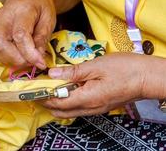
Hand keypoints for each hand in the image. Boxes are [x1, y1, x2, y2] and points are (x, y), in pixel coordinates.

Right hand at [0, 0, 55, 68]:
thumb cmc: (40, 7)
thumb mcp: (48, 20)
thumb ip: (42, 38)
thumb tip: (38, 58)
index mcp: (21, 10)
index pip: (20, 35)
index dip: (30, 53)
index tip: (41, 63)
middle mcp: (2, 16)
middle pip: (1, 44)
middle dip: (17, 59)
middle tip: (31, 61)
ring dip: (10, 61)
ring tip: (24, 57)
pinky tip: (12, 56)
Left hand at [40, 53, 165, 118]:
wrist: (146, 77)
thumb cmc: (124, 69)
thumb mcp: (95, 66)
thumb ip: (72, 72)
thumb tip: (52, 74)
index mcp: (86, 99)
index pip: (56, 103)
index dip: (42, 97)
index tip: (32, 89)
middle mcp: (89, 108)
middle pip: (60, 112)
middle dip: (47, 102)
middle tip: (41, 88)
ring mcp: (95, 109)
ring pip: (69, 112)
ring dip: (57, 102)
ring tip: (52, 87)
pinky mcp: (100, 106)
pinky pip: (78, 108)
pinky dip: (68, 101)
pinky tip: (68, 88)